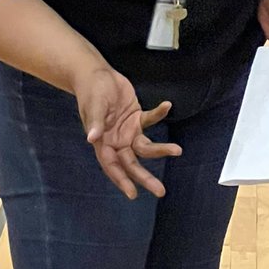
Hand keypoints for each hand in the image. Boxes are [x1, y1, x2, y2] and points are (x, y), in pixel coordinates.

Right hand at [75, 66, 181, 199]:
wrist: (96, 74)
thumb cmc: (91, 91)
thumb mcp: (93, 106)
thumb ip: (95, 122)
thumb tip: (91, 138)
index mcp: (102, 142)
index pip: (112, 165)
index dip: (121, 180)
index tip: (133, 194)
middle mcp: (116, 141)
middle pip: (131, 163)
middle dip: (145, 177)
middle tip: (160, 191)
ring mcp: (127, 131)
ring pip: (145, 148)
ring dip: (161, 150)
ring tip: (177, 150)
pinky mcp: (136, 118)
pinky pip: (150, 119)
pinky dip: (159, 114)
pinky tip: (167, 106)